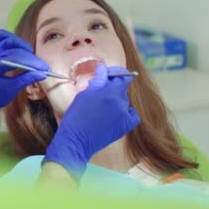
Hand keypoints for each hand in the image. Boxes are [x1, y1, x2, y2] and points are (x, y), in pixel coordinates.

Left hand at [0, 29, 48, 130]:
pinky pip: (1, 38)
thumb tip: (43, 73)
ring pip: (7, 40)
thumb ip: (26, 79)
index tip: (44, 68)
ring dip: (22, 46)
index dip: (31, 62)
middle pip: (12, 49)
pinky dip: (12, 40)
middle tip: (42, 66)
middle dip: (30, 57)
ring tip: (31, 57)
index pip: (13, 58)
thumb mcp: (11, 90)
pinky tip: (20, 49)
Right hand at [43, 62, 140, 178]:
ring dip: (116, 101)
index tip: (106, 75)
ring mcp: (124, 115)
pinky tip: (117, 114)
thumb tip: (103, 67)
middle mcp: (121, 103)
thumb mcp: (84, 95)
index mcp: (110, 93)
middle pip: (122, 89)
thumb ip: (97, 81)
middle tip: (98, 93)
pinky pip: (132, 115)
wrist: (75, 140)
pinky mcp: (125, 127)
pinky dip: (127, 113)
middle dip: (112, 88)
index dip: (115, 74)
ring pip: (124, 101)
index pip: (123, 76)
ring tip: (102, 107)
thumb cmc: (75, 117)